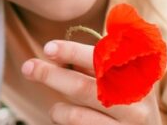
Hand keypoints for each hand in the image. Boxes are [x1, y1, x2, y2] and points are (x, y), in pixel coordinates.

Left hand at [21, 40, 161, 124]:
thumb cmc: (128, 101)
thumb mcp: (122, 79)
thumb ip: (96, 64)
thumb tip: (56, 54)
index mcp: (138, 78)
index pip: (102, 60)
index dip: (73, 52)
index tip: (48, 48)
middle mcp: (136, 105)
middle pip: (82, 87)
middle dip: (50, 75)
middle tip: (28, 67)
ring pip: (74, 116)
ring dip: (57, 109)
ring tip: (57, 109)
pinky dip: (63, 123)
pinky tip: (67, 121)